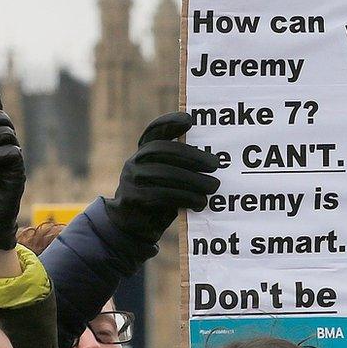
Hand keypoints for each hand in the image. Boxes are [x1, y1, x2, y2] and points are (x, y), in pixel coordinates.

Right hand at [107, 112, 219, 242]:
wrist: (132, 227)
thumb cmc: (159, 198)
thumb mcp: (168, 179)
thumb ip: (181, 167)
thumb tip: (214, 161)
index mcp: (144, 152)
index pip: (154, 131)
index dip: (169, 122)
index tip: (189, 120)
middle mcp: (135, 162)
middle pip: (163, 150)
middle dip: (192, 155)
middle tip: (215, 164)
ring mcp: (131, 180)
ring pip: (164, 173)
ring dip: (193, 180)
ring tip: (213, 187)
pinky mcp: (133, 199)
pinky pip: (162, 195)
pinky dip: (185, 197)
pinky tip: (200, 202)